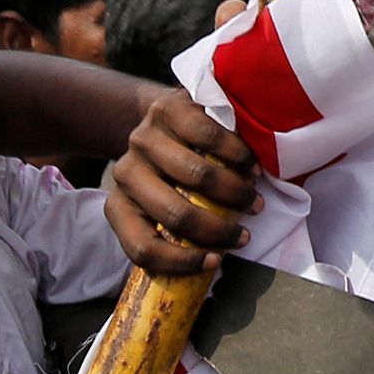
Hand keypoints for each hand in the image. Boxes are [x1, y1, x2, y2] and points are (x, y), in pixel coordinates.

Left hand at [102, 92, 262, 276]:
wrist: (166, 116)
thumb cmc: (175, 174)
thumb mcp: (169, 205)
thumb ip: (179, 231)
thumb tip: (215, 264)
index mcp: (120, 206)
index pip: (142, 247)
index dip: (181, 262)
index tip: (217, 261)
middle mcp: (125, 173)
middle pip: (175, 214)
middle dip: (218, 230)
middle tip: (245, 234)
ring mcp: (143, 139)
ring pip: (196, 176)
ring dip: (235, 192)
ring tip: (253, 197)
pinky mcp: (166, 109)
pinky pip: (209, 137)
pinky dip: (238, 156)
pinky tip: (251, 166)